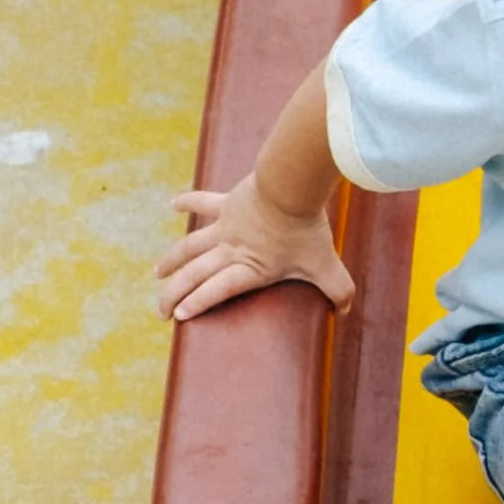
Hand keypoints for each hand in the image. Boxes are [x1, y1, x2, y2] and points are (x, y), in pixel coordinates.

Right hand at [155, 171, 356, 321]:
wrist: (291, 186)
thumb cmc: (307, 228)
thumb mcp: (326, 265)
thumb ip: (339, 291)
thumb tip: (346, 313)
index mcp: (250, 269)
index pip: (217, 291)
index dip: (197, 303)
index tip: (180, 317)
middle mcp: (231, 250)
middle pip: (195, 275)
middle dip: (174, 295)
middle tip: (160, 310)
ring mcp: (226, 227)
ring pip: (190, 246)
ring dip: (172, 260)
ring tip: (157, 273)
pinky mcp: (227, 202)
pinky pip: (203, 201)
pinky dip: (187, 202)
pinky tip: (172, 204)